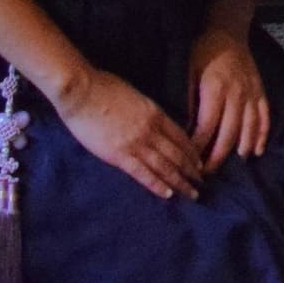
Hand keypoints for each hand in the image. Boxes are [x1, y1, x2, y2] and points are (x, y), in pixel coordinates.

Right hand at [60, 67, 206, 200]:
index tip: (199, 162)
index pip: (180, 136)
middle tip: (202, 182)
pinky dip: (157, 185)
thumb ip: (145, 111)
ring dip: (180, 181)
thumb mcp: (134, 95)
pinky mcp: (119, 155)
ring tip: (192, 193)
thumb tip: (151, 120)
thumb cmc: (103, 87)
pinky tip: (168, 195)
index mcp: (155, 113)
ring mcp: (136, 143)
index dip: (192, 151)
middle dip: (192, 169)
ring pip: (165, 166)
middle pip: (177, 154)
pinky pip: (143, 174)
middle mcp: (151, 130)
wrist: (81, 91)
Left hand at [185, 28, 271, 169]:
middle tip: (207, 174)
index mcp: (215, 90)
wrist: (229, 30)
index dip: (198, 147)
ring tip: (232, 166)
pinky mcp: (261, 92)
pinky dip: (262, 135)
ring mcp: (252, 94)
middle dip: (217, 157)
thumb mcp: (189, 73)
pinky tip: (256, 150)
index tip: (190, 162)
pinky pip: (265, 117)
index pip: (206, 127)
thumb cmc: (204, 52)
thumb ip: (190, 102)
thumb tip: (188, 131)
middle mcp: (236, 95)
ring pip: (249, 128)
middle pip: (228, 133)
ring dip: (241, 149)